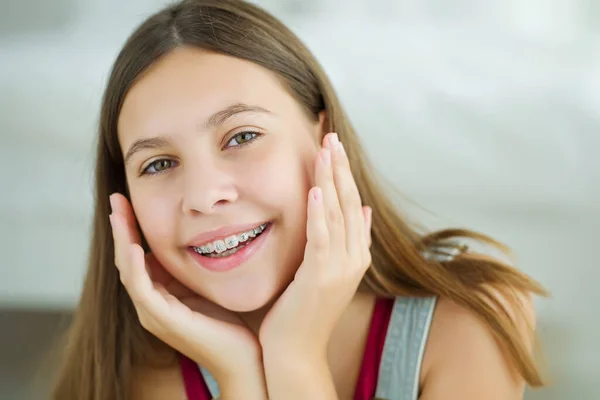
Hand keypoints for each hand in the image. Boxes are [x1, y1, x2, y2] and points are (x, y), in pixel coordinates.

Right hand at [109, 193, 264, 388]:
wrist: (243, 358)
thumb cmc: (229, 322)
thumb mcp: (205, 286)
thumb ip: (191, 268)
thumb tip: (193, 237)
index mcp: (160, 294)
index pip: (138, 255)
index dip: (131, 228)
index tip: (128, 200)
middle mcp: (151, 304)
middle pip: (127, 259)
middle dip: (121, 227)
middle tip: (116, 198)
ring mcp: (154, 313)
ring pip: (128, 270)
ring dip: (121, 239)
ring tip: (117, 212)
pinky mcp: (164, 320)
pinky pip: (142, 289)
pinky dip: (135, 266)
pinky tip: (133, 245)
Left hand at [259, 132, 372, 363]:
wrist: (296, 353)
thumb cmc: (303, 312)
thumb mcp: (327, 271)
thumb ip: (345, 240)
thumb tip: (361, 210)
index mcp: (355, 255)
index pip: (351, 204)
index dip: (343, 173)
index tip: (333, 146)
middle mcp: (353, 258)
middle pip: (348, 202)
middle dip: (339, 167)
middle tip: (331, 134)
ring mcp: (340, 268)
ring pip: (338, 213)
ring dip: (332, 178)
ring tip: (327, 147)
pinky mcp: (320, 277)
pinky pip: (322, 237)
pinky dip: (321, 211)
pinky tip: (317, 188)